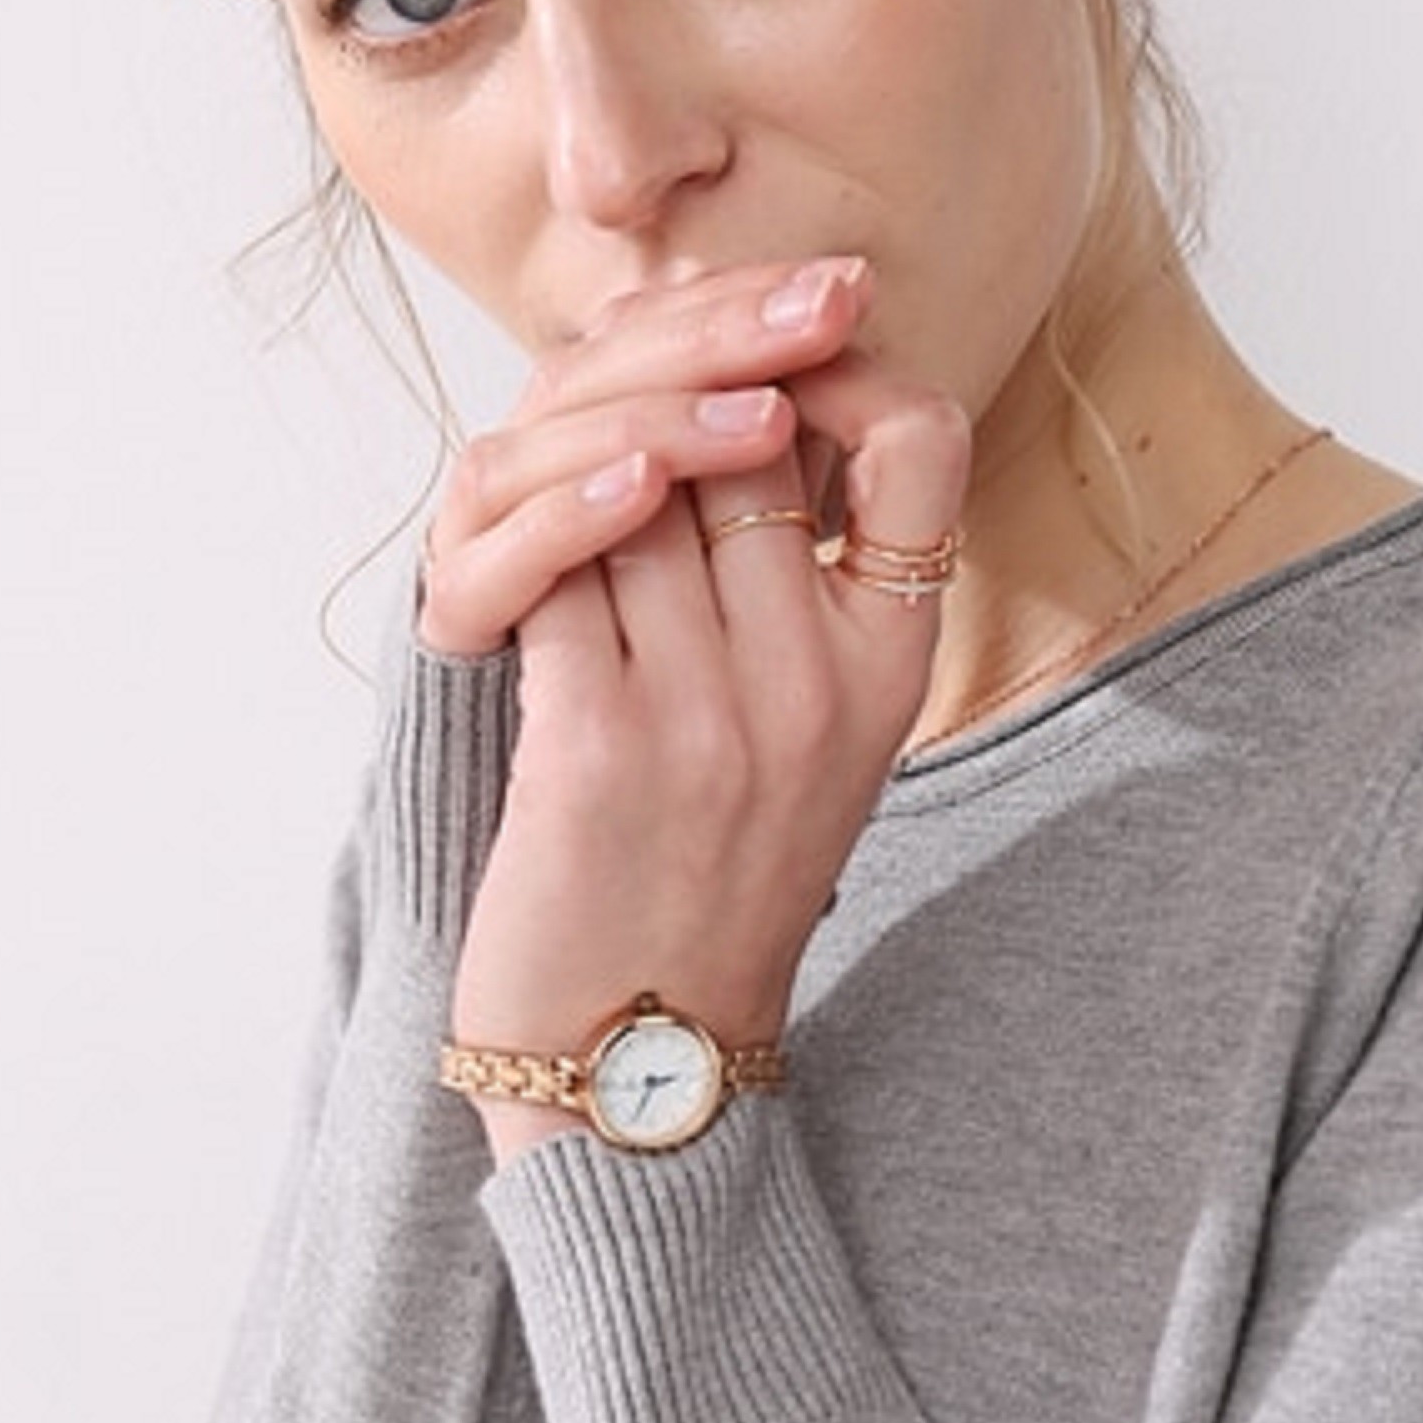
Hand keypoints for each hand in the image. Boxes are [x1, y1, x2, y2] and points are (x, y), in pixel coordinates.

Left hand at [423, 259, 970, 1157]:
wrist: (646, 1062)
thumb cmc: (715, 886)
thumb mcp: (816, 744)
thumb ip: (800, 594)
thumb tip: (737, 412)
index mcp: (891, 672)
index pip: (925, 436)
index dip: (848, 364)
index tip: (774, 365)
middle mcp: (817, 682)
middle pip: (747, 427)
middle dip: (670, 370)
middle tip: (614, 361)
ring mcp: (711, 713)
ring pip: (636, 478)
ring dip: (573, 443)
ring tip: (544, 437)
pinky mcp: (595, 744)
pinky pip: (553, 563)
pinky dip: (520, 529)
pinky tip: (498, 534)